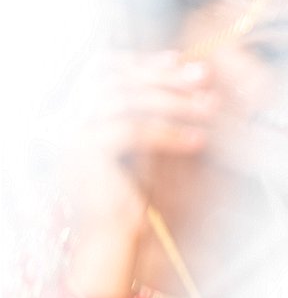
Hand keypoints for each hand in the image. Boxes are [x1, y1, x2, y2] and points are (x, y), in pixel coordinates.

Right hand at [64, 50, 218, 234]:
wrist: (112, 237)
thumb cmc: (133, 192)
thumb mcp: (147, 142)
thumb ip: (158, 109)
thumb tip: (191, 74)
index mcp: (76, 112)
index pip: (104, 69)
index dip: (143, 61)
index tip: (178, 59)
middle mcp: (68, 118)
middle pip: (120, 79)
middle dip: (166, 76)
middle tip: (203, 76)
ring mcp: (72, 133)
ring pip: (129, 101)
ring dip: (175, 102)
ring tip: (208, 108)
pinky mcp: (84, 151)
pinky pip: (134, 130)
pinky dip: (170, 133)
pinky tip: (197, 140)